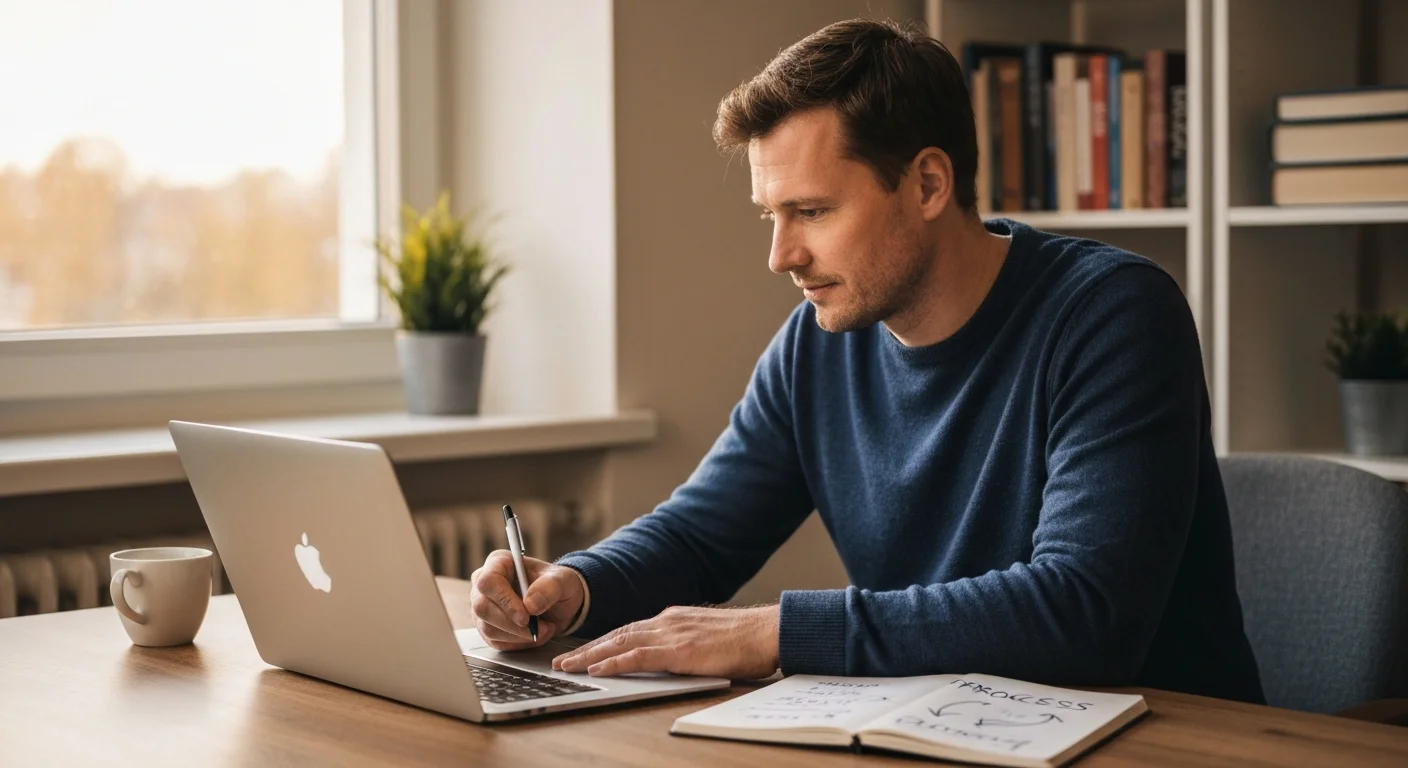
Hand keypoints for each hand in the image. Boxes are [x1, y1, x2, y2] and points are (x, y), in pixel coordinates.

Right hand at [469, 550, 583, 650]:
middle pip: (483, 608)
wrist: (560, 604)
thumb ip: (550, 587)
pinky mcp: (487, 627)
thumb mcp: (563, 580)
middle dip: (512, 624)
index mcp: (499, 563)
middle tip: (538, 628)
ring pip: (488, 628)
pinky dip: (518, 643)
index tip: (525, 617)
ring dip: (519, 635)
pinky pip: (495, 641)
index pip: (488, 582)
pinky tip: (535, 635)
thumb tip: (531, 605)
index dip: (504, 601)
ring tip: (544, 629)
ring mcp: (483, 607)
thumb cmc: (557, 585)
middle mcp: (485, 584)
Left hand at [551, 604, 779, 679]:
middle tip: (562, 661)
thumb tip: (673, 659)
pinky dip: (614, 661)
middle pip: (617, 634)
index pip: (629, 630)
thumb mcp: (708, 639)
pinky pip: (638, 656)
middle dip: (587, 648)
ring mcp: (672, 633)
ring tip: (568, 667)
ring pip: (620, 643)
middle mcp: (667, 622)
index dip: (603, 642)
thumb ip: (686, 645)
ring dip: (590, 655)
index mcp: (674, 620)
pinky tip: (598, 669)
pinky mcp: (679, 650)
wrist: (768, 632)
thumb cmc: (746, 641)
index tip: (584, 652)